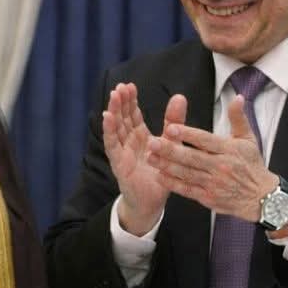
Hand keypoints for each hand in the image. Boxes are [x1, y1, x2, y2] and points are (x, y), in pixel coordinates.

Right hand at [103, 83, 177, 235]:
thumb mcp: (171, 143)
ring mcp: (122, 152)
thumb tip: (179, 96)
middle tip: (120, 86)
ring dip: (113, 111)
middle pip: (122, 118)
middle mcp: (129, 142)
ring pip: (116, 128)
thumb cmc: (161, 173)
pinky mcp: (119, 163)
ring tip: (113, 96)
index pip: (133, 115)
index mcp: (141, 137)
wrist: (153, 201)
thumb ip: (173, 121)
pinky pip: (112, 145)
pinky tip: (107, 117)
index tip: (130, 85)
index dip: (131, 101)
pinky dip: (109, 130)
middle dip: (121, 102)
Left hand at [150, 96, 275, 221]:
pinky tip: (159, 176)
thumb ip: (238, 118)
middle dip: (170, 150)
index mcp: (229, 150)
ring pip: (186, 173)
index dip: (188, 134)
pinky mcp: (207, 197)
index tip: (171, 128)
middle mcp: (220, 166)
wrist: (260, 197)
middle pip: (192, 157)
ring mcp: (213, 183)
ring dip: (166, 166)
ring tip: (149, 157)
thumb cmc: (251, 165)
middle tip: (152, 142)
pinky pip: (187, 190)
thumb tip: (237, 97)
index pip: (205, 140)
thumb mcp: (249, 139)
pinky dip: (173, 184)